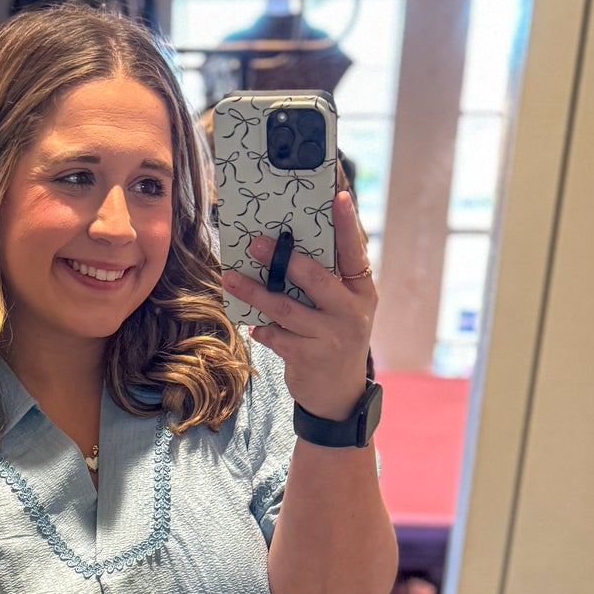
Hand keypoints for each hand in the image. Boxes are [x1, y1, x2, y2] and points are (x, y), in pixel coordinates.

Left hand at [220, 187, 376, 421]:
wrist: (340, 396)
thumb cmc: (336, 341)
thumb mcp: (344, 311)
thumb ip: (329, 282)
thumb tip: (289, 250)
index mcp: (362, 293)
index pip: (356, 253)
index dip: (347, 225)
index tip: (337, 197)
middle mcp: (350, 312)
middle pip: (314, 277)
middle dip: (282, 258)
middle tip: (256, 243)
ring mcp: (330, 336)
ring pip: (285, 307)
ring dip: (255, 291)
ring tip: (231, 278)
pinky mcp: (308, 357)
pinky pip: (275, 334)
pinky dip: (261, 327)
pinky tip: (253, 323)